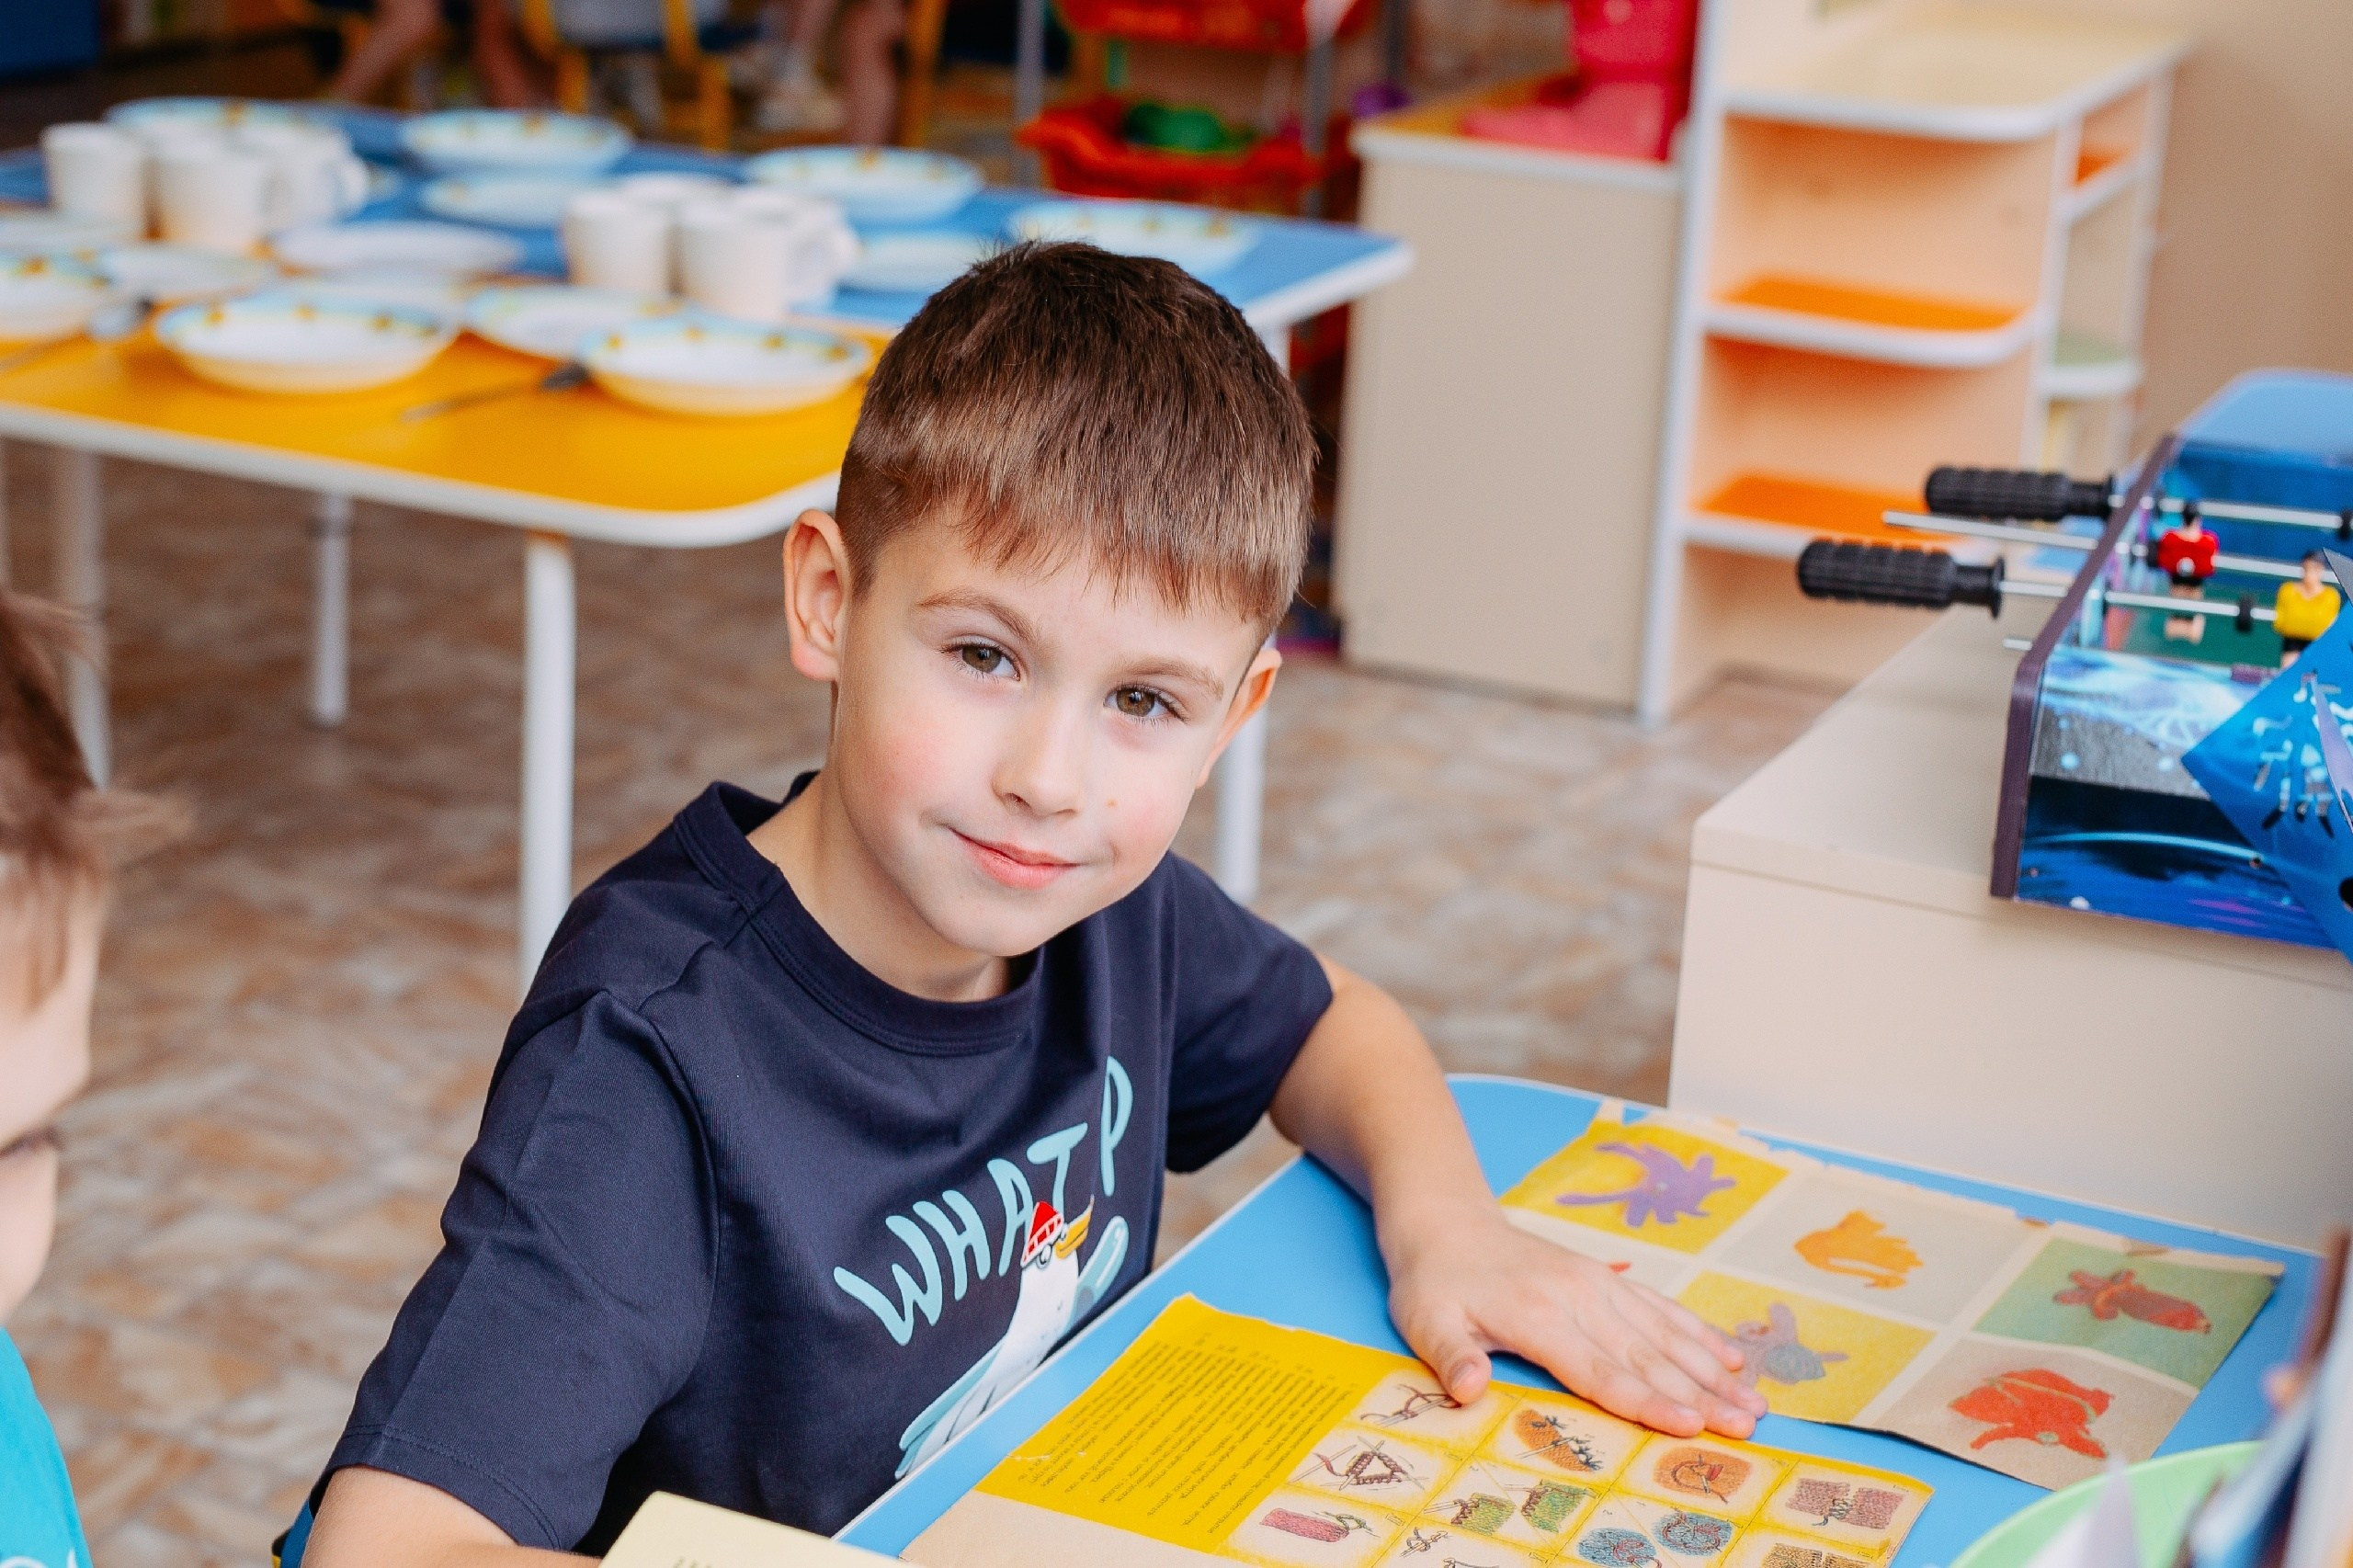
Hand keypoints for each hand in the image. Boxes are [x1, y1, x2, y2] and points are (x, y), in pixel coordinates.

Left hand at [1381, 1200, 1766, 1440]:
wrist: (1447, 1222)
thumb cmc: (1434, 1282)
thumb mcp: (1425, 1320)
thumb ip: (1451, 1356)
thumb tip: (1470, 1389)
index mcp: (1538, 1315)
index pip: (1599, 1369)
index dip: (1646, 1401)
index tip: (1690, 1426)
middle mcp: (1578, 1297)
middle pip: (1646, 1355)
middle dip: (1700, 1393)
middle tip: (1747, 1426)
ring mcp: (1597, 1283)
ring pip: (1663, 1332)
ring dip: (1711, 1368)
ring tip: (1753, 1401)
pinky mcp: (1604, 1278)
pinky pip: (1659, 1306)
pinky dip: (1697, 1331)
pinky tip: (1731, 1355)